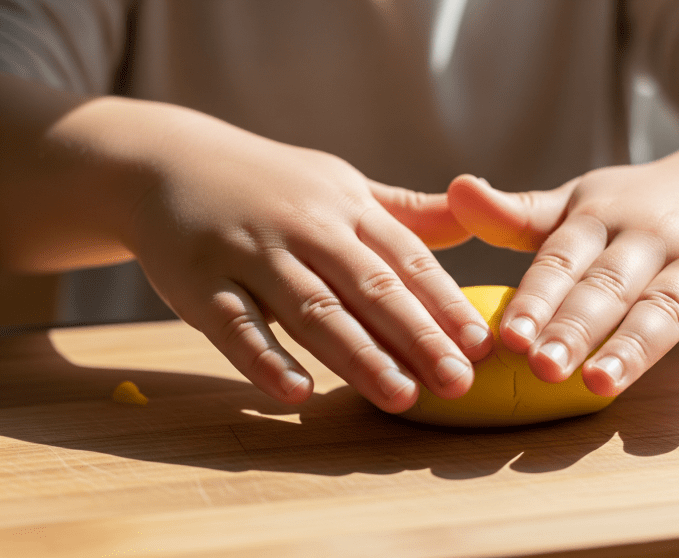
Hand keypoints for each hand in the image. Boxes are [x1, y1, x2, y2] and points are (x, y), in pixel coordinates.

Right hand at [123, 108, 490, 411]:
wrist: (163, 161)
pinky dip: (266, 360)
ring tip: (401, 397)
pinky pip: (236, 326)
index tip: (481, 345)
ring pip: (312, 309)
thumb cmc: (270, 184)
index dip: (445, 303)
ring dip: (359, 356)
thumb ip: (404, 212)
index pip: (406, 259)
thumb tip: (472, 223)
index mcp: (346, 207)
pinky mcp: (199, 283)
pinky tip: (298, 393)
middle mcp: (305, 227)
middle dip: (418, 337)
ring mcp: (250, 253)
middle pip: (370, 287)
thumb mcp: (339, 185)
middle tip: (458, 382)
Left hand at [446, 128, 678, 397]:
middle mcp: (651, 237)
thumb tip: (455, 190)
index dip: (537, 298)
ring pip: (665, 307)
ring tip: (600, 383)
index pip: (564, 259)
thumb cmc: (648, 202)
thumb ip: (520, 215)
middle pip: (610, 286)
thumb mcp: (584, 202)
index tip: (509, 337)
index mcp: (602, 217)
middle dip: (575, 327)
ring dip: (633, 347)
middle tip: (543, 368)